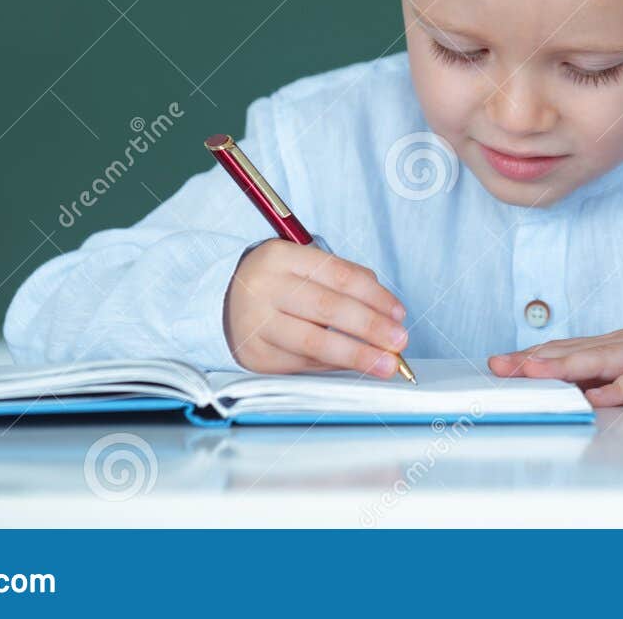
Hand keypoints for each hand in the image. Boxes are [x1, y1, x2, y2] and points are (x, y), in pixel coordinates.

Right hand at [224, 240, 408, 377]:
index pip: (338, 275)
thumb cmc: (277, 282)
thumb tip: (387, 314)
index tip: (399, 313)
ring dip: (357, 354)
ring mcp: (256, 324)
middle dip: (370, 326)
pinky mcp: (255, 355)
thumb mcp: (302, 266)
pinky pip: (303, 363)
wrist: (222, 301)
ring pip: (315, 342)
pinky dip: (333, 365)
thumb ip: (342, 281)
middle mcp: (264, 288)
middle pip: (328, 308)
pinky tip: (352, 365)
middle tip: (400, 341)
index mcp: (281, 256)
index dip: (375, 295)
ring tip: (385, 364)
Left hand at [487, 318, 622, 406]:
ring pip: (597, 360)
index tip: (497, 363)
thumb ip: (594, 372)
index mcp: (606, 345)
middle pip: (570, 350)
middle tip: (501, 366)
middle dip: (533, 359)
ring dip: (563, 366)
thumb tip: (555, 384)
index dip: (528, 354)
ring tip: (534, 371)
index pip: (561, 347)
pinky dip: (617, 389)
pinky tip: (597, 398)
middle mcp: (617, 345)